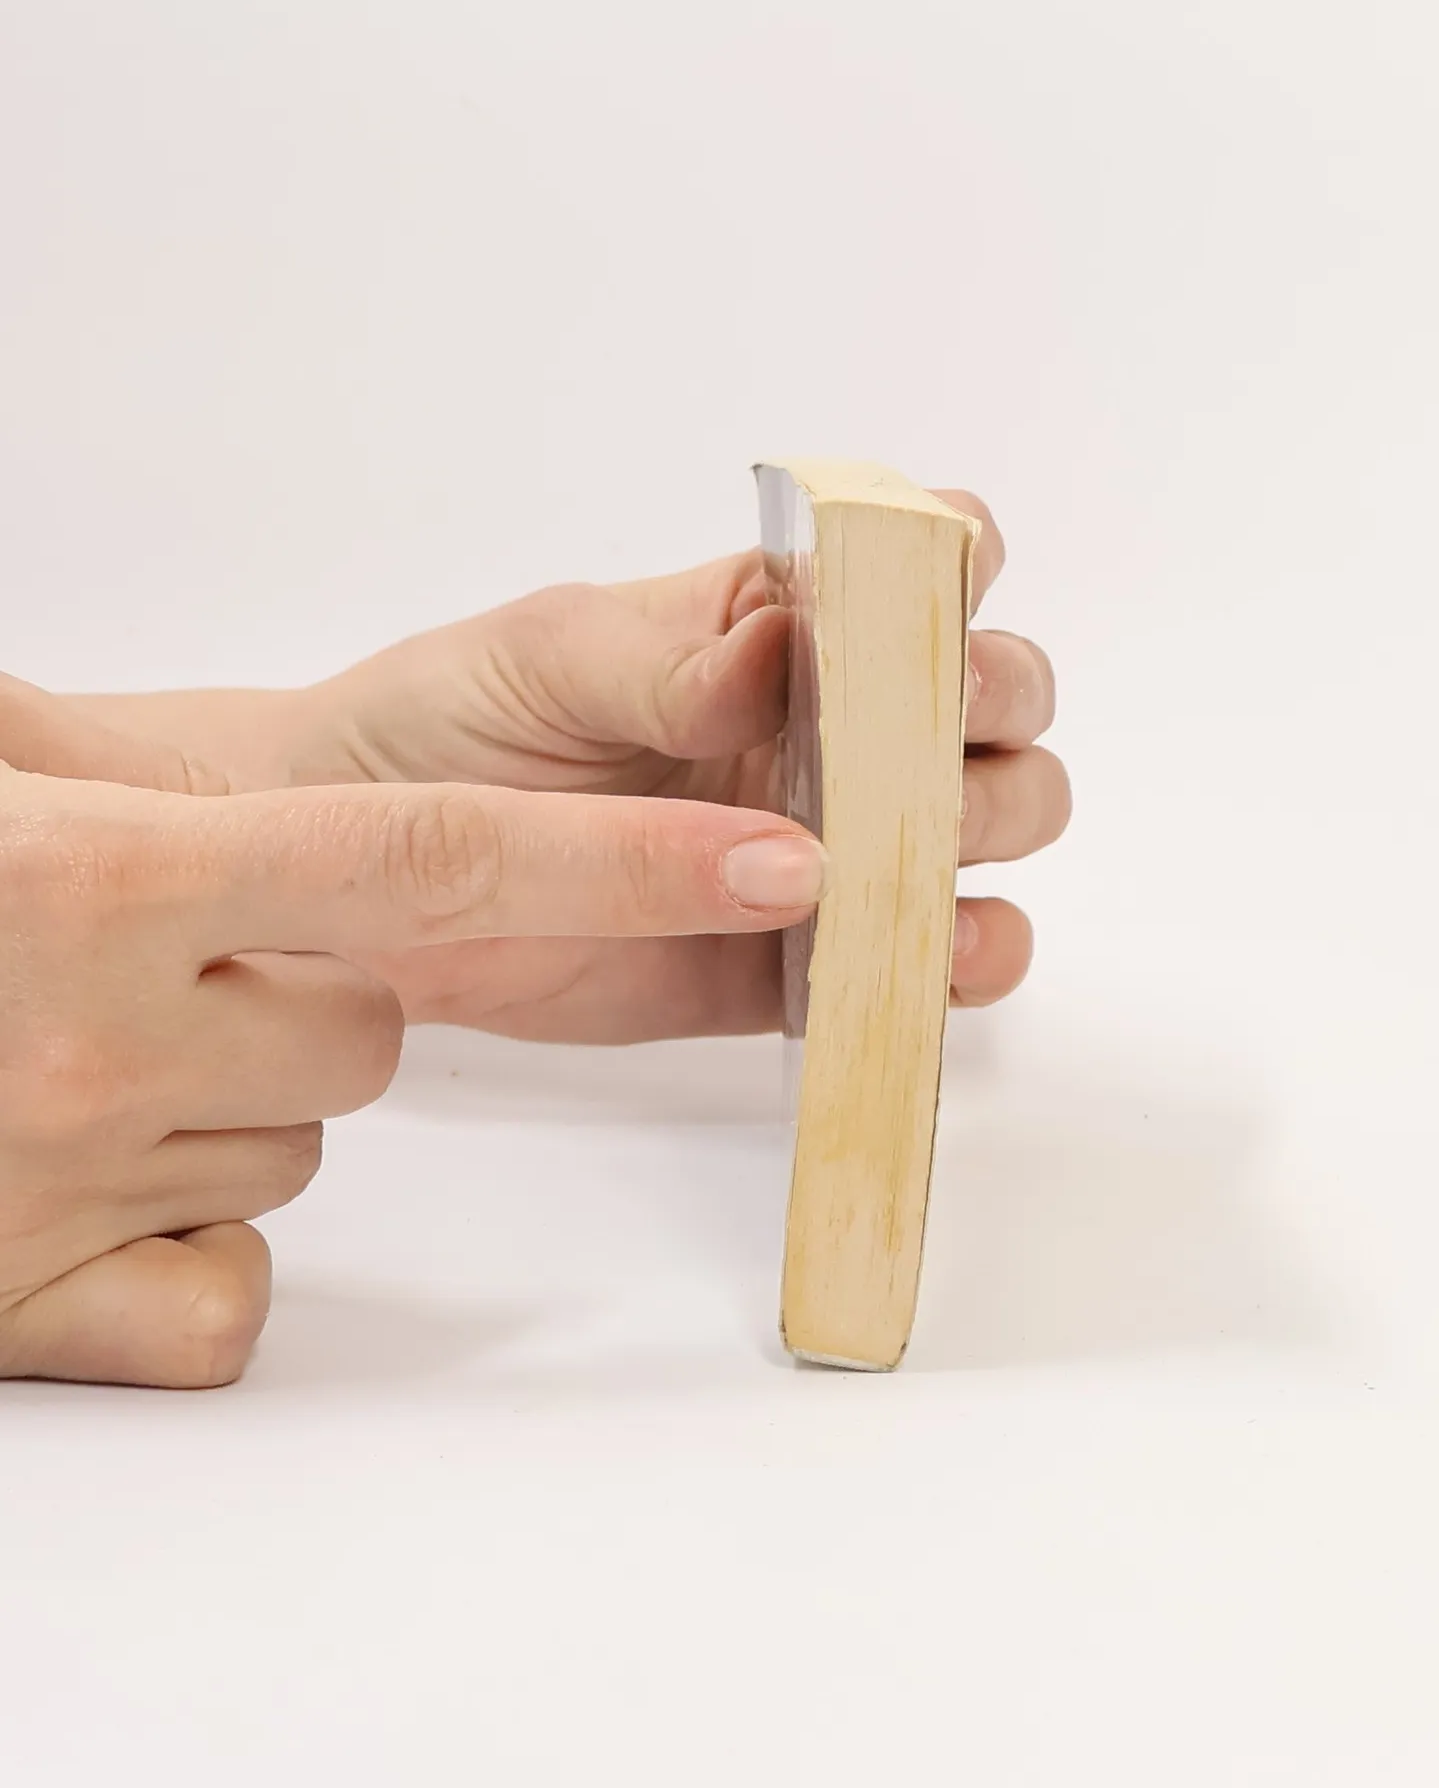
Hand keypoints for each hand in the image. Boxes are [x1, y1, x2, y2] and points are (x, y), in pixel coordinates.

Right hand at [0, 759, 823, 1384]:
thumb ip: (81, 742)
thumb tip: (129, 698)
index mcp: (111, 880)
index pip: (440, 856)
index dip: (631, 858)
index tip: (794, 860)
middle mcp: (107, 1037)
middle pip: (370, 1019)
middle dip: (319, 981)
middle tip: (167, 949)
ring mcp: (71, 1184)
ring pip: (301, 1129)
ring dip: (238, 1086)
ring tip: (81, 1042)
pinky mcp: (31, 1307)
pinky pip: (227, 1282)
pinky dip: (184, 1236)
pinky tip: (81, 1181)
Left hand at [77, 492, 1068, 1044]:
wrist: (358, 882)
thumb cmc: (447, 726)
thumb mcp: (548, 658)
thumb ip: (674, 657)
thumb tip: (787, 649)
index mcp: (778, 629)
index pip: (915, 573)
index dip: (958, 567)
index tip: (952, 577)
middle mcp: (832, 732)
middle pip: (993, 705)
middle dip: (993, 707)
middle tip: (933, 728)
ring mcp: (831, 848)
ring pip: (988, 829)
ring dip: (991, 830)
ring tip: (920, 848)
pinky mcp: (802, 962)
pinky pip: (922, 966)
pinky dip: (959, 961)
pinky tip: (933, 953)